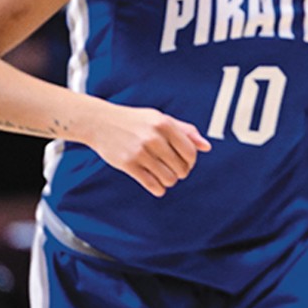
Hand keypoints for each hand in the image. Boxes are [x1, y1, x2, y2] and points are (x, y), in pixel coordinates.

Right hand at [82, 104, 211, 196]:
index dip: (191, 162)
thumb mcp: (161, 119)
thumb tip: (207, 147)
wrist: (101, 123)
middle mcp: (154, 138)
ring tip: (165, 176)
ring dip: (169, 181)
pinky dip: (159, 188)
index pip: (190, 152)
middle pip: (181, 167)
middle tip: (174, 170)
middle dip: (181, 172)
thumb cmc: (135, 121)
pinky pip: (152, 184)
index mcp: (165, 124)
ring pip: (169, 178)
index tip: (186, 163)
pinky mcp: (128, 164)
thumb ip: (186, 131)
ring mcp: (140, 151)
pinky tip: (157, 185)